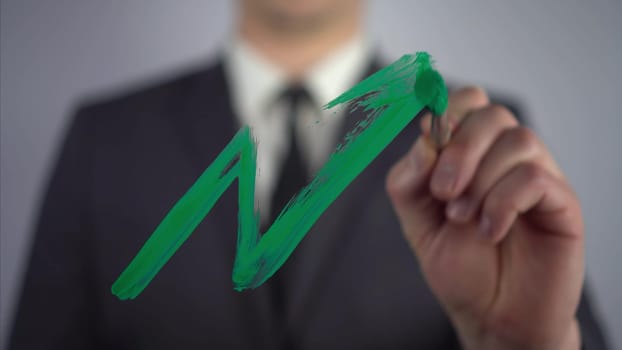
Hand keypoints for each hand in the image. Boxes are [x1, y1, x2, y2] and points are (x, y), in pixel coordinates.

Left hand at [386, 87, 582, 349]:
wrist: (492, 315)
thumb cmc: (460, 266)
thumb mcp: (418, 221)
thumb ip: (411, 179)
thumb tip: (423, 137)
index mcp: (472, 155)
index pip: (466, 103)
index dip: (446, 114)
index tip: (428, 148)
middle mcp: (506, 159)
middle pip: (492, 115)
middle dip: (460, 149)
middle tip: (443, 191)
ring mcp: (537, 177)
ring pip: (518, 141)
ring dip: (481, 180)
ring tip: (463, 219)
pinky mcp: (560, 202)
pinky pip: (536, 177)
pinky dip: (503, 201)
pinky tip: (489, 230)